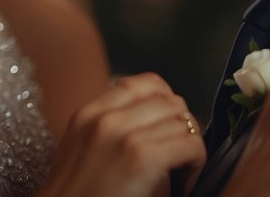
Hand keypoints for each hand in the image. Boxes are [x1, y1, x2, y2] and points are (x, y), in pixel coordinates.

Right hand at [39, 72, 204, 196]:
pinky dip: (196, 161)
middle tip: (181, 149)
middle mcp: (105, 119)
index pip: (141, 83)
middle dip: (182, 125)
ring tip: (184, 168)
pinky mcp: (142, 159)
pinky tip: (187, 178)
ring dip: (190, 145)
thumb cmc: (73, 196)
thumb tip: (144, 119)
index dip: (165, 98)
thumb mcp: (78, 149)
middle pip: (169, 101)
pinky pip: (190, 145)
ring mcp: (124, 136)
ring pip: (182, 123)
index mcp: (88, 113)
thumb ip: (104, 126)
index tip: (170, 120)